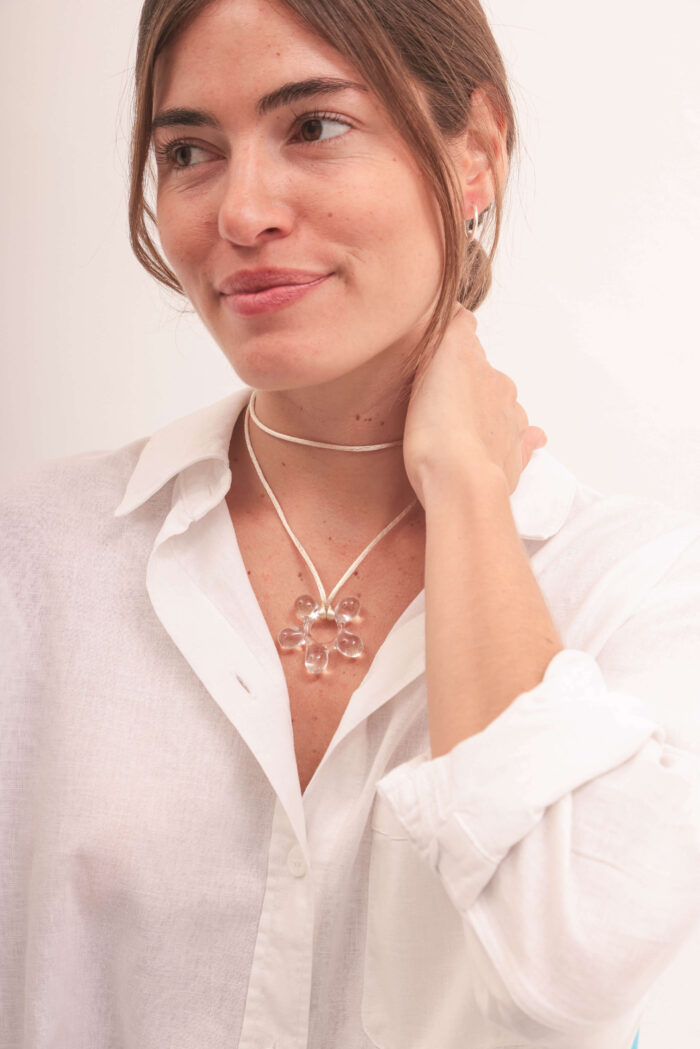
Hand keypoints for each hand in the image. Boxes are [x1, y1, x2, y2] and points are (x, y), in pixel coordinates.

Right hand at [402, 304, 546, 505]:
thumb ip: (455, 330)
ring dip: (490, 413)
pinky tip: (520, 442)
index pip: (468, 344)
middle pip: (486, 379)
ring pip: (505, 410)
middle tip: (443, 396)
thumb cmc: (439, 428)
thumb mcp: (440, 362)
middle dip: (469, 383)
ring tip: (463, 426)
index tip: (442, 351)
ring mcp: (511, 430)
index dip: (453, 347)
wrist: (461, 483)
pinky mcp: (513, 462)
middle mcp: (503, 394)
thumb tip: (463, 308)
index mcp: (484, 370)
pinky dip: (522, 441)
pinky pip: (523, 444)